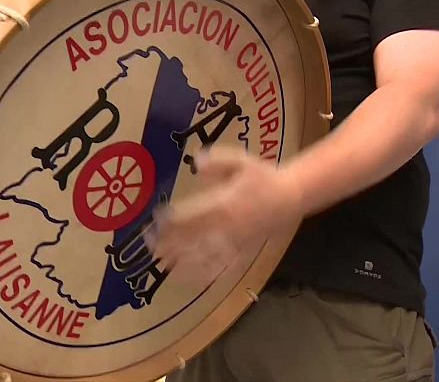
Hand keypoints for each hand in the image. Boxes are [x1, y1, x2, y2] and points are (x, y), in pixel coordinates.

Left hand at [147, 146, 303, 286]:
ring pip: (202, 258)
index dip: (170, 219)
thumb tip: (197, 162)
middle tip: (148, 242)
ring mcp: (234, 244)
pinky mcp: (241, 254)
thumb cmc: (262, 177)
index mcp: (224, 204)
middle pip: (191, 240)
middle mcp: (227, 228)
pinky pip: (219, 270)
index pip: (190, 216)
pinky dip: (200, 275)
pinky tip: (184, 278)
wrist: (290, 197)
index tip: (155, 217)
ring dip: (179, 261)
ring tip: (160, 261)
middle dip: (167, 242)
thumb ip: (218, 160)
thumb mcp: (242, 161)